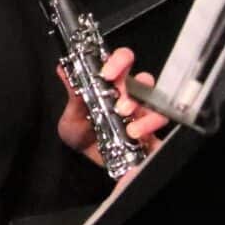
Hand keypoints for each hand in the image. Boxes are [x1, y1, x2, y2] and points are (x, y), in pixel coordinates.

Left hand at [56, 47, 166, 166]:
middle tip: (120, 106)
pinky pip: (160, 126)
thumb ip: (73, 95)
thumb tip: (64, 70)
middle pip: (144, 79)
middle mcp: (130, 96)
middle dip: (133, 90)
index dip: (119, 61)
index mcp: (112, 85)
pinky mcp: (151, 133)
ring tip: (130, 129)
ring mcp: (142, 114)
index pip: (122, 61)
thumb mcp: (72, 117)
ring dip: (144, 113)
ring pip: (155, 103)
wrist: (88, 163)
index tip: (107, 74)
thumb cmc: (82, 134)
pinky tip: (137, 137)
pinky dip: (151, 129)